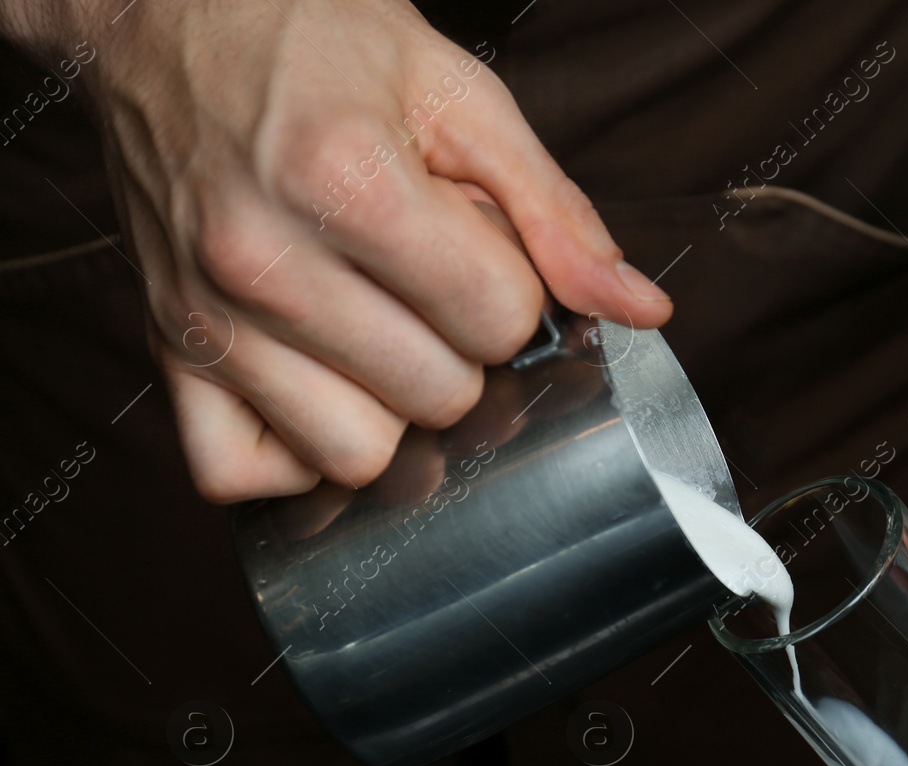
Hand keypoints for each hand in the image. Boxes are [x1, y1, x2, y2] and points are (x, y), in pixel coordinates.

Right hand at [9, 0, 669, 502]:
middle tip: (422, 278)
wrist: (161, 13)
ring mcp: (204, 317)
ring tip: (374, 327)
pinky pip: (239, 474)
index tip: (477, 245)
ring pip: (355, 455)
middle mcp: (262, 261)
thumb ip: (555, 211)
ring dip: (389, 407)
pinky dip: (292, 452)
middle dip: (460, 346)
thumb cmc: (312, 38)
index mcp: (349, 182)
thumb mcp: (458, 93)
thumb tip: (643, 309)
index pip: (500, 321)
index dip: (512, 289)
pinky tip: (318, 385)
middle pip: (439, 397)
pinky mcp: (162, 351)